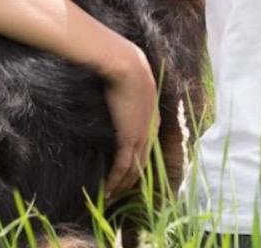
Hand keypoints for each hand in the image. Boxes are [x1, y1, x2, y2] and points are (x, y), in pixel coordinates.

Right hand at [100, 43, 157, 193]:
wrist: (125, 63)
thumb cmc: (123, 67)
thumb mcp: (129, 84)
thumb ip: (125, 95)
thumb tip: (113, 95)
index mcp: (152, 117)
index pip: (146, 147)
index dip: (136, 163)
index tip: (126, 174)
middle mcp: (151, 129)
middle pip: (142, 163)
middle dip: (130, 181)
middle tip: (117, 194)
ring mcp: (142, 135)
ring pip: (134, 169)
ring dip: (121, 185)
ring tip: (110, 198)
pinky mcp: (130, 137)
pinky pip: (123, 166)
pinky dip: (115, 181)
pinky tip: (107, 190)